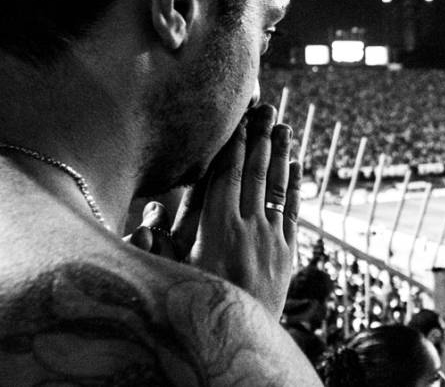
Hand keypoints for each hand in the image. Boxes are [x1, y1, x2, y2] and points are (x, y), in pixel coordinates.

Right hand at [126, 104, 301, 316]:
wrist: (237, 337)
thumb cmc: (195, 302)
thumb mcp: (172, 271)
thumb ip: (160, 241)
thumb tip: (149, 212)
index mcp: (218, 227)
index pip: (228, 174)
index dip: (235, 143)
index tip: (239, 118)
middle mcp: (248, 227)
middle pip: (256, 172)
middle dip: (261, 137)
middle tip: (267, 107)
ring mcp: (271, 238)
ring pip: (278, 187)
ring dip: (281, 154)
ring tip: (283, 126)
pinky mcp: (287, 252)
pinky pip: (293, 211)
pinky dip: (295, 186)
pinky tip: (295, 165)